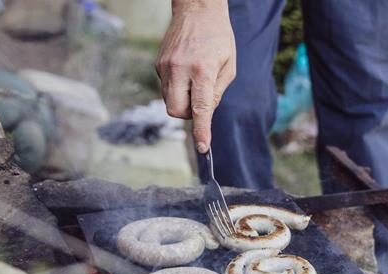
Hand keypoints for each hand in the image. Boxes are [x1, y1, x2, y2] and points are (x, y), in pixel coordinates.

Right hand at [156, 0, 235, 152]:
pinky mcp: (158, 64)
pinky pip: (166, 88)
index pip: (200, 108)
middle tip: (199, 103)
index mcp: (203, 70)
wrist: (198, 8)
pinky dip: (177, 89)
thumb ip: (217, 94)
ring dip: (183, 101)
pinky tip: (186, 72)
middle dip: (188, 115)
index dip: (202, 130)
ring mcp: (166, 66)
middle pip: (176, 111)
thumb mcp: (229, 67)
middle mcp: (180, 68)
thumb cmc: (218, 38)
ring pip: (169, 101)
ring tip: (195, 81)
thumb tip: (205, 115)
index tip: (203, 147)